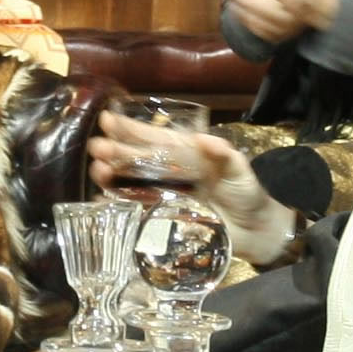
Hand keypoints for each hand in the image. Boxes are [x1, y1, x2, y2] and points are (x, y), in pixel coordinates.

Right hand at [89, 106, 292, 265]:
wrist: (257, 231)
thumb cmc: (249, 194)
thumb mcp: (240, 171)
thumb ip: (225, 155)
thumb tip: (205, 139)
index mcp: (189, 154)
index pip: (157, 138)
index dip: (133, 130)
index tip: (109, 120)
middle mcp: (174, 171)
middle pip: (140, 159)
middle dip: (117, 151)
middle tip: (95, 147)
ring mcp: (168, 194)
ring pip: (134, 181)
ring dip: (114, 175)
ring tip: (96, 170)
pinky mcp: (167, 217)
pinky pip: (139, 207)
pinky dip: (121, 202)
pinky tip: (103, 198)